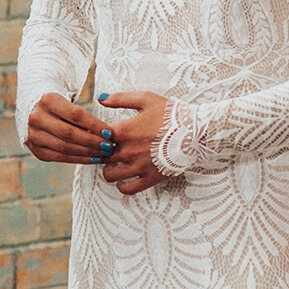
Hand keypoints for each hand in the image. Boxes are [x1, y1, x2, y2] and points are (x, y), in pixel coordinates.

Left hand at [23, 88, 175, 193]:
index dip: (93, 136)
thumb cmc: (172, 114)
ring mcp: (138, 166)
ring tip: (114, 165)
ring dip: (109, 170)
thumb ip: (120, 99)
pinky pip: (128, 189)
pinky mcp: (150, 178)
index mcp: (124, 130)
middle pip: (101, 157)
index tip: (95, 135)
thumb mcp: (146, 99)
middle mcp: (127, 150)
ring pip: (109, 175)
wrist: (196, 131)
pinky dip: (122, 186)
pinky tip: (124, 180)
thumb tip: (101, 99)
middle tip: (106, 151)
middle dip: (101, 154)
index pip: (95, 136)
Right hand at [24, 94, 110, 167]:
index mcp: (47, 100)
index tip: (110, 132)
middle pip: (69, 133)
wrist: (34, 111)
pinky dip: (79, 159)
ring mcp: (34, 136)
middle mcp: (37, 118)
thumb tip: (106, 132)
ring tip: (103, 153)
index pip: (75, 115)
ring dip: (88, 152)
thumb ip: (83, 114)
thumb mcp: (68, 100)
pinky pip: (61, 157)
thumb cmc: (59, 105)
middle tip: (109, 146)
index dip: (94, 125)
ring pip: (65, 147)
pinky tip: (93, 158)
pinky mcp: (37, 150)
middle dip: (92, 141)